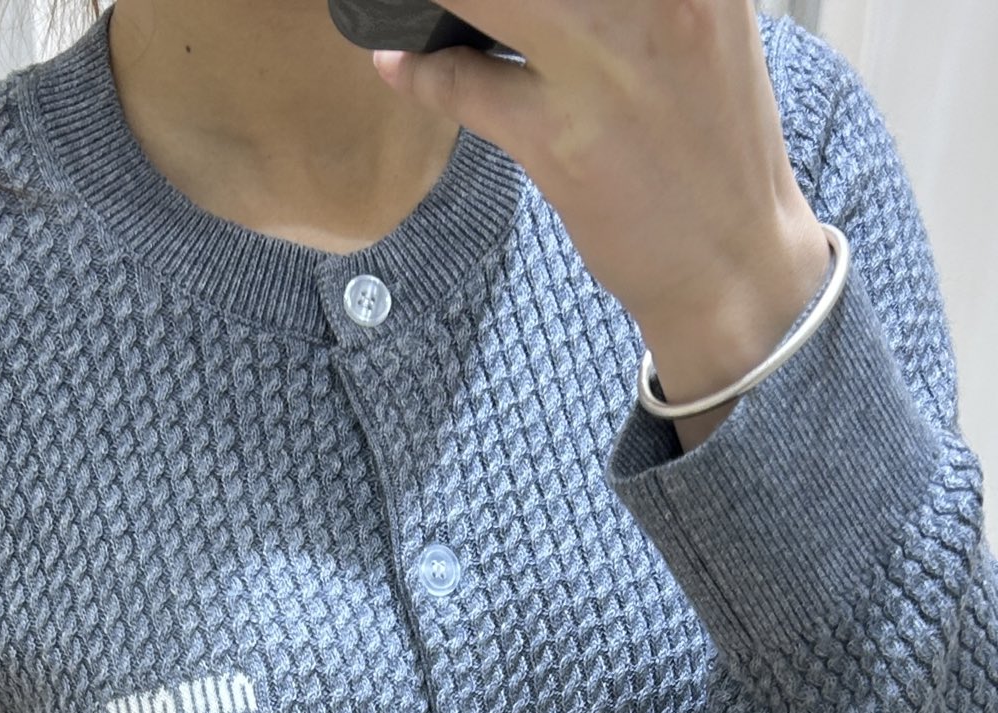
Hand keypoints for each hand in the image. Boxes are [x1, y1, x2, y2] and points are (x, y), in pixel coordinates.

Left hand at [370, 0, 820, 344]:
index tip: (514, 1)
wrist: (735, 260)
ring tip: (428, 13)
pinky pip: (463, 82)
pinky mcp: (559, 136)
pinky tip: (405, 63)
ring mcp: (605, 63)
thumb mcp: (700, 20)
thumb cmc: (712, 142)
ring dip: (442, 4)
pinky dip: (423, 71)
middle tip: (464, 8)